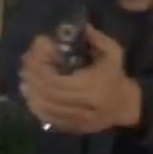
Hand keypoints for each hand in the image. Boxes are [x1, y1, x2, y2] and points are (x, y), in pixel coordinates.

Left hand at [19, 25, 140, 133]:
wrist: (126, 106)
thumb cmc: (116, 77)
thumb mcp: (113, 53)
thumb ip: (97, 39)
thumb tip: (80, 26)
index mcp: (92, 87)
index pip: (55, 81)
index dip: (40, 67)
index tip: (36, 53)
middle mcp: (83, 106)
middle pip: (47, 93)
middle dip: (32, 77)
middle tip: (26, 64)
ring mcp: (76, 120)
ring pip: (44, 108)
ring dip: (30, 92)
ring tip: (25, 78)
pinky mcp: (71, 127)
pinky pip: (47, 118)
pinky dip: (35, 106)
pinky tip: (31, 95)